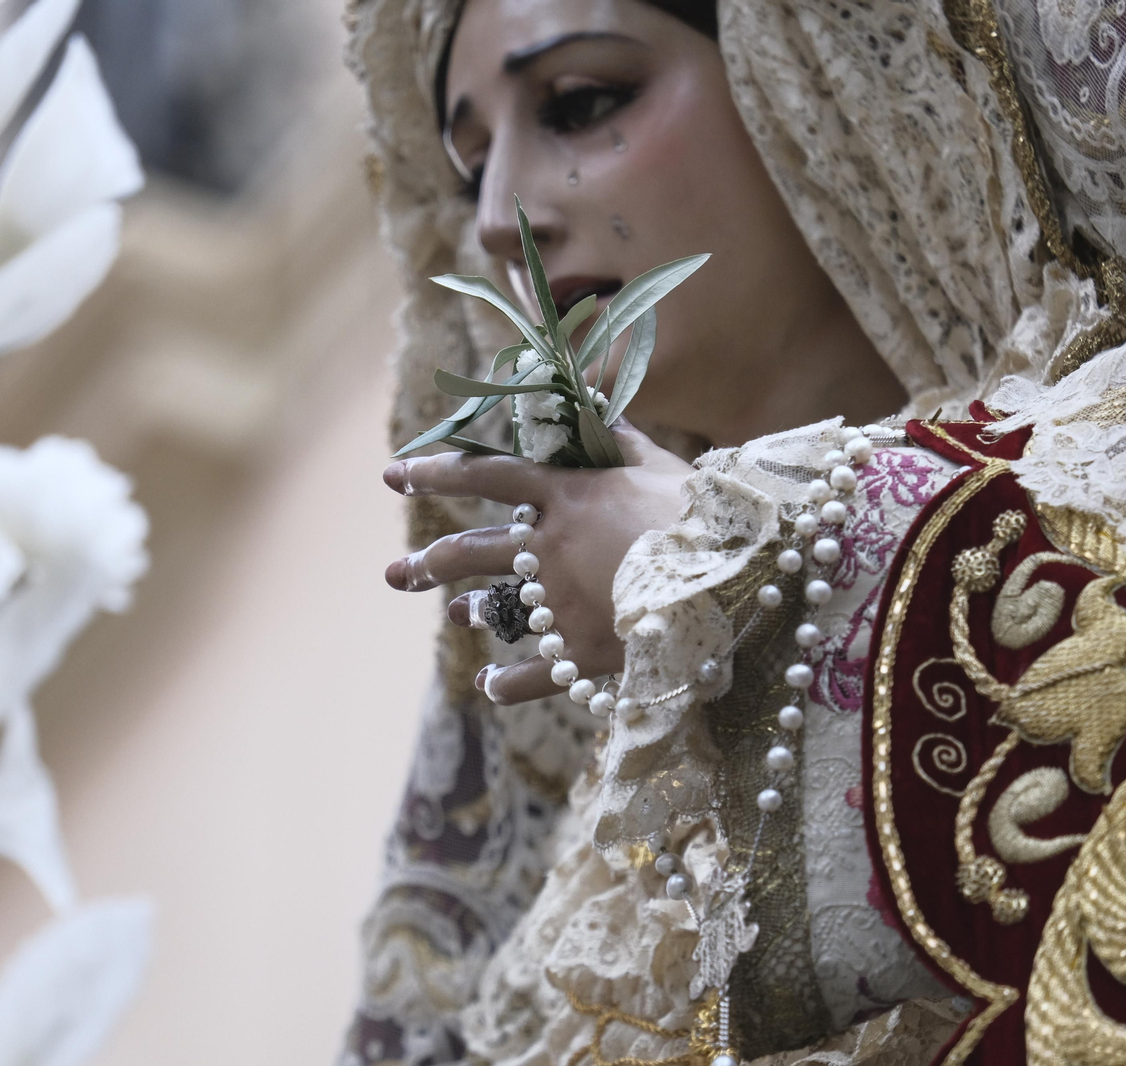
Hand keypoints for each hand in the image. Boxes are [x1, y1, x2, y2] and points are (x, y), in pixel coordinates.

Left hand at [383, 421, 693, 704]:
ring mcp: (560, 603)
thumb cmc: (703, 516)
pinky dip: (505, 685)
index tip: (395, 473)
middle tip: (397, 573)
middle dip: (428, 561)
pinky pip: (531, 674)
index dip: (437, 472)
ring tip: (454, 614)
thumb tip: (591, 401)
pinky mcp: (580, 652)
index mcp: (568, 496)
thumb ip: (619, 437)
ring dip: (470, 611)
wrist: (730, 583)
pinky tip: (488, 688)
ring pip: (497, 608)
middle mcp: (550, 548)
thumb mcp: (662, 465)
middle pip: (472, 551)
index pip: (488, 474)